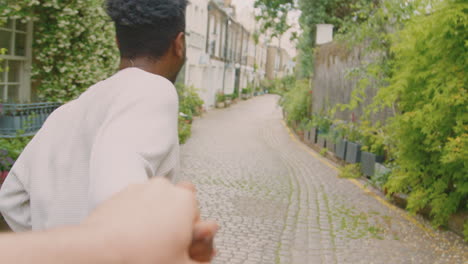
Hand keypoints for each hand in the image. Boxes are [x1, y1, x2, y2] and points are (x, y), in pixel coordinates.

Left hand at [83, 178, 217, 262]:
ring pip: (156, 204)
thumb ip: (201, 259)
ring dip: (156, 219)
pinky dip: (136, 218)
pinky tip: (131, 238)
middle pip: (177, 206)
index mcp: (185, 201)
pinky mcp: (120, 194)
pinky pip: (136, 205)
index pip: (198, 216)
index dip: (191, 235)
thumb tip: (203, 258)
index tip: (184, 246)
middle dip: (175, 222)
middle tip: (167, 244)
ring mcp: (141, 188)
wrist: (99, 252)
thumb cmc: (140, 257)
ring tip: (146, 243)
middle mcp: (164, 188)